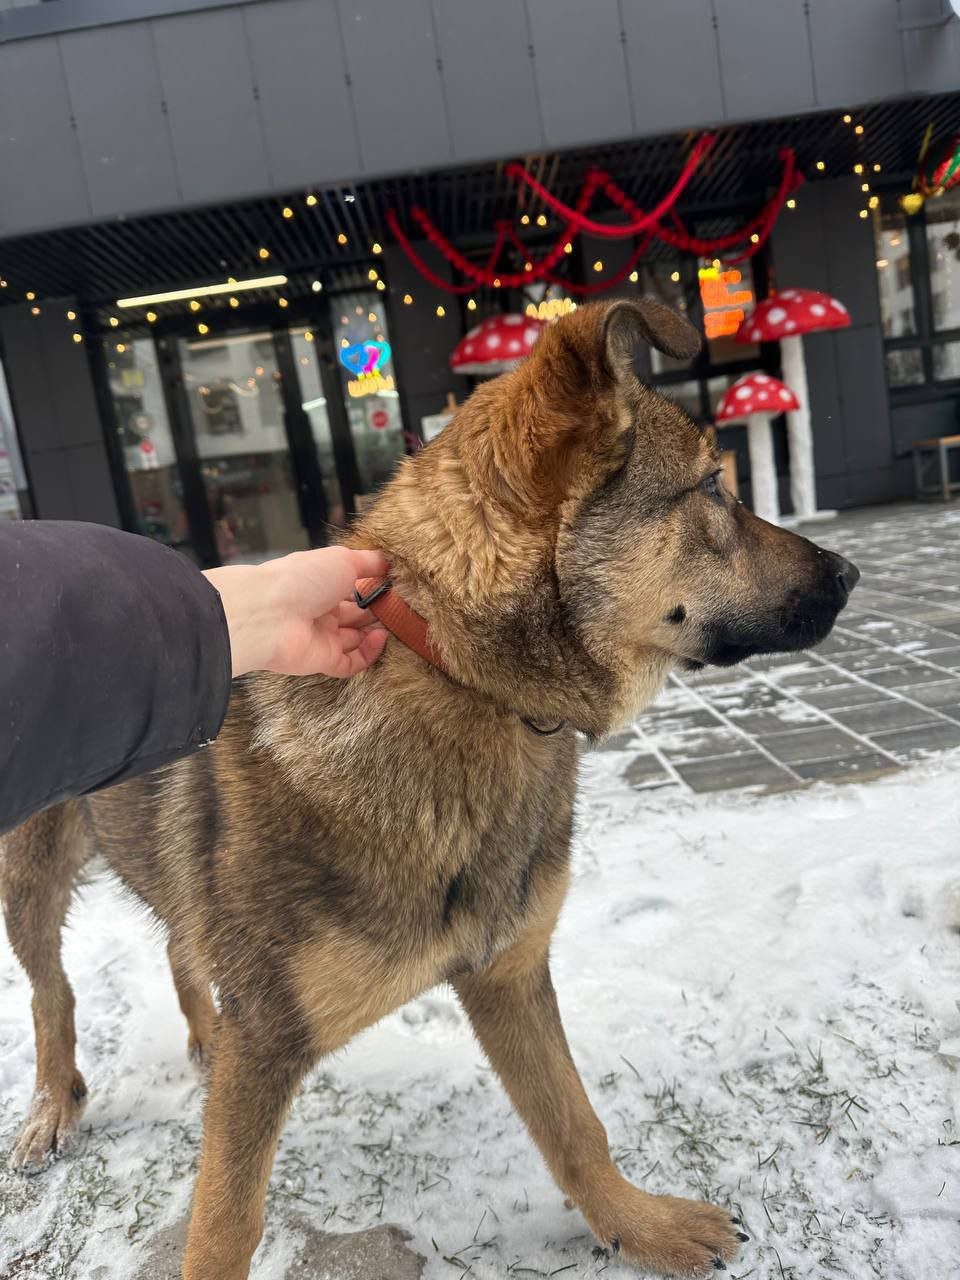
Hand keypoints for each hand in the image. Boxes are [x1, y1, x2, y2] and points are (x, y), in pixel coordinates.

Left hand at [204, 547, 388, 678]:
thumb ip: (369, 561)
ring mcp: (323, 637)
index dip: (375, 588)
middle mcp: (322, 610)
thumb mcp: (342, 559)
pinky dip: (369, 653)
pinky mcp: (324, 661)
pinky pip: (353, 662)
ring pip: (357, 639)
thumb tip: (390, 560)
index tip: (397, 587)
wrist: (269, 615)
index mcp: (322, 584)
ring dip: (378, 632)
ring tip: (398, 622)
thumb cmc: (303, 579)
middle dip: (380, 611)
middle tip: (404, 607)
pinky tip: (380, 638)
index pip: (353, 588)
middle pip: (357, 615)